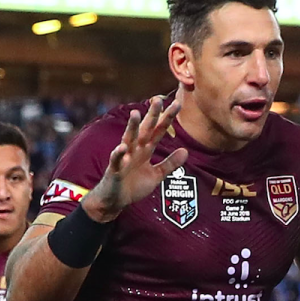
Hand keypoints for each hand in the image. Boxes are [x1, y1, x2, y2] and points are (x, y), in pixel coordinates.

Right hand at [81, 97, 188, 222]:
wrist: (114, 201)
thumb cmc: (133, 186)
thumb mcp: (156, 175)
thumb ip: (170, 163)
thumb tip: (185, 151)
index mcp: (145, 150)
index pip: (158, 131)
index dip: (167, 118)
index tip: (177, 104)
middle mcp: (135, 150)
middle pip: (145, 129)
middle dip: (151, 115)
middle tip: (159, 99)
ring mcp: (124, 158)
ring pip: (128, 139)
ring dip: (131, 127)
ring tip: (136, 114)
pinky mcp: (114, 170)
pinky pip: (116, 160)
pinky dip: (119, 154)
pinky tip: (122, 148)